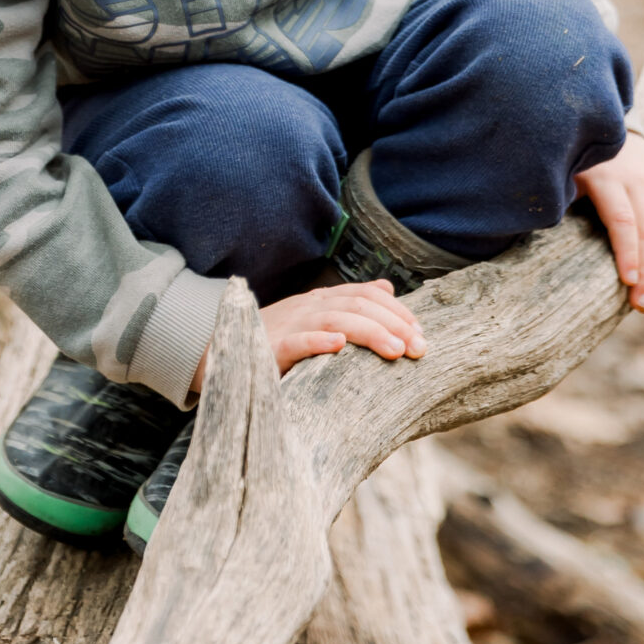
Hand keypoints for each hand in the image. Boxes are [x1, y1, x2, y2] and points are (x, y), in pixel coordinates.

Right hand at [190, 279, 425, 392]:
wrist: (221, 355)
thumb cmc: (275, 341)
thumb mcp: (314, 319)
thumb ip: (350, 304)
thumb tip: (387, 289)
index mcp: (320, 301)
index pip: (365, 296)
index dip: (396, 311)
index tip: (421, 335)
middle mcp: (307, 307)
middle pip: (356, 305)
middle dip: (392, 324)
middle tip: (418, 348)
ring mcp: (288, 325)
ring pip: (334, 320)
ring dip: (368, 332)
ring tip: (395, 350)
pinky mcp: (270, 349)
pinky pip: (295, 342)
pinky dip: (317, 341)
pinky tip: (338, 346)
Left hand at [575, 132, 643, 310]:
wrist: (614, 128)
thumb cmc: (579, 161)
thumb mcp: (565, 173)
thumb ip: (558, 199)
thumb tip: (532, 229)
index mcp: (608, 178)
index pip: (623, 221)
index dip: (628, 253)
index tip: (628, 283)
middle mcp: (640, 181)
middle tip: (640, 306)